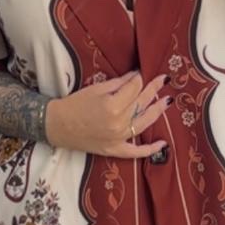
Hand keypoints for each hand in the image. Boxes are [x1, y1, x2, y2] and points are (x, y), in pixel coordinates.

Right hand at [46, 71, 170, 159]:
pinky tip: (163, 144)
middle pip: (142, 102)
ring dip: (157, 110)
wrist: (56, 125)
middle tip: (162, 79)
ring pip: (145, 122)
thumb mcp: (96, 89)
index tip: (141, 72)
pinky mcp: (114, 150)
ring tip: (167, 101)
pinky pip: (136, 152)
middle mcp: (119, 122)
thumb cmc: (74, 104)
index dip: (139, 78)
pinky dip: (150, 150)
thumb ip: (119, 83)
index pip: (134, 88)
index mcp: (113, 105)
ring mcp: (118, 138)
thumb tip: (136, 76)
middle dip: (153, 89)